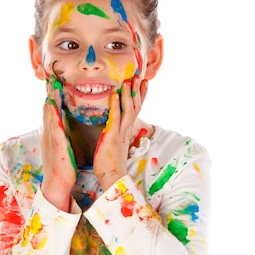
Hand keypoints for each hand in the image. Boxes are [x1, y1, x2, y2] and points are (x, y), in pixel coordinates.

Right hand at [40, 75, 76, 210]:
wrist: (57, 185)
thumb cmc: (63, 166)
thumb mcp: (63, 146)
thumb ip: (64, 133)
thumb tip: (67, 123)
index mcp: (53, 133)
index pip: (52, 109)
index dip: (53, 94)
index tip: (56, 80)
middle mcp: (49, 133)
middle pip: (48, 107)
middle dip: (49, 91)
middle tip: (51, 75)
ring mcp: (51, 139)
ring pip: (49, 114)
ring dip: (50, 99)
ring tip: (52, 84)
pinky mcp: (55, 146)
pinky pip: (54, 127)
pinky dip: (53, 115)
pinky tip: (54, 106)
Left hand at [94, 75, 147, 189]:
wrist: (112, 178)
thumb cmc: (111, 163)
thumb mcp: (116, 144)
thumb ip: (117, 134)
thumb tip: (115, 126)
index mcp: (127, 131)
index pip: (137, 109)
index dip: (141, 95)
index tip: (144, 82)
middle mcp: (127, 130)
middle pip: (136, 106)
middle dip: (138, 91)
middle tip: (139, 77)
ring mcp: (121, 133)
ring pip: (129, 110)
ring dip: (129, 94)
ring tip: (129, 80)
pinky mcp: (112, 137)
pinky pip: (115, 118)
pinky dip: (115, 105)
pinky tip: (114, 94)